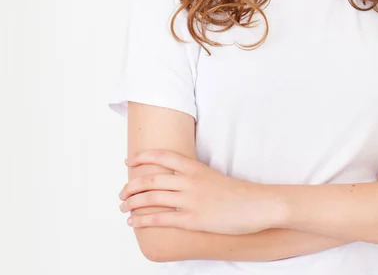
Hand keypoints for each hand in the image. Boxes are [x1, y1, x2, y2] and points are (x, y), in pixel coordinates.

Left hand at [119, 149, 280, 233]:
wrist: (256, 205)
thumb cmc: (236, 193)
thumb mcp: (212, 176)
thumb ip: (193, 176)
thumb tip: (176, 179)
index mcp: (195, 167)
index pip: (162, 156)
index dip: (143, 157)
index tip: (129, 160)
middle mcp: (189, 181)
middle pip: (151, 179)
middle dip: (131, 186)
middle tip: (122, 193)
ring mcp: (190, 200)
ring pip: (151, 198)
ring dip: (132, 203)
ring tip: (123, 208)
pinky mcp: (192, 219)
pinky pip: (160, 219)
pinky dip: (143, 220)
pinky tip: (133, 222)